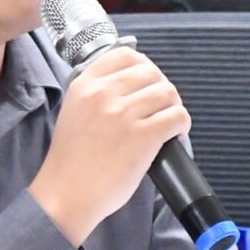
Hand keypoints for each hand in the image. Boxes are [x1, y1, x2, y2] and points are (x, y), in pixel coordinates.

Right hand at [29, 45, 187, 245]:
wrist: (67, 194)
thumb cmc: (72, 160)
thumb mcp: (74, 111)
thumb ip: (97, 94)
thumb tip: (134, 85)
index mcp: (85, 85)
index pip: (125, 55)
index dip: (144, 67)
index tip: (148, 83)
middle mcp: (104, 94)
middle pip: (151, 73)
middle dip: (162, 88)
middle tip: (162, 107)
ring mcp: (124, 114)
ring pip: (167, 93)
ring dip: (174, 106)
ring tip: (169, 123)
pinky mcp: (143, 136)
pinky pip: (176, 116)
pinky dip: (182, 124)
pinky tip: (175, 136)